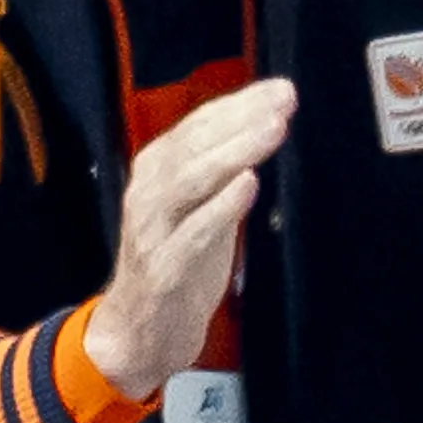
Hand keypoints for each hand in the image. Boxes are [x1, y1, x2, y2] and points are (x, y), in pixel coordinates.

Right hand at [83, 81, 291, 400]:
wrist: (140, 333)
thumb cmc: (176, 264)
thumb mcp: (201, 208)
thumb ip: (225, 171)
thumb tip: (267, 123)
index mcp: (156, 172)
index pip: (198, 126)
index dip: (239, 104)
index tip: (280, 90)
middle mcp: (149, 194)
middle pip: (194, 146)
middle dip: (241, 120)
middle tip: (282, 101)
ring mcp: (152, 231)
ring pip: (191, 181)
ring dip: (234, 152)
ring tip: (271, 131)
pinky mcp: (162, 270)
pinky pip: (192, 234)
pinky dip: (220, 208)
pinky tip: (248, 185)